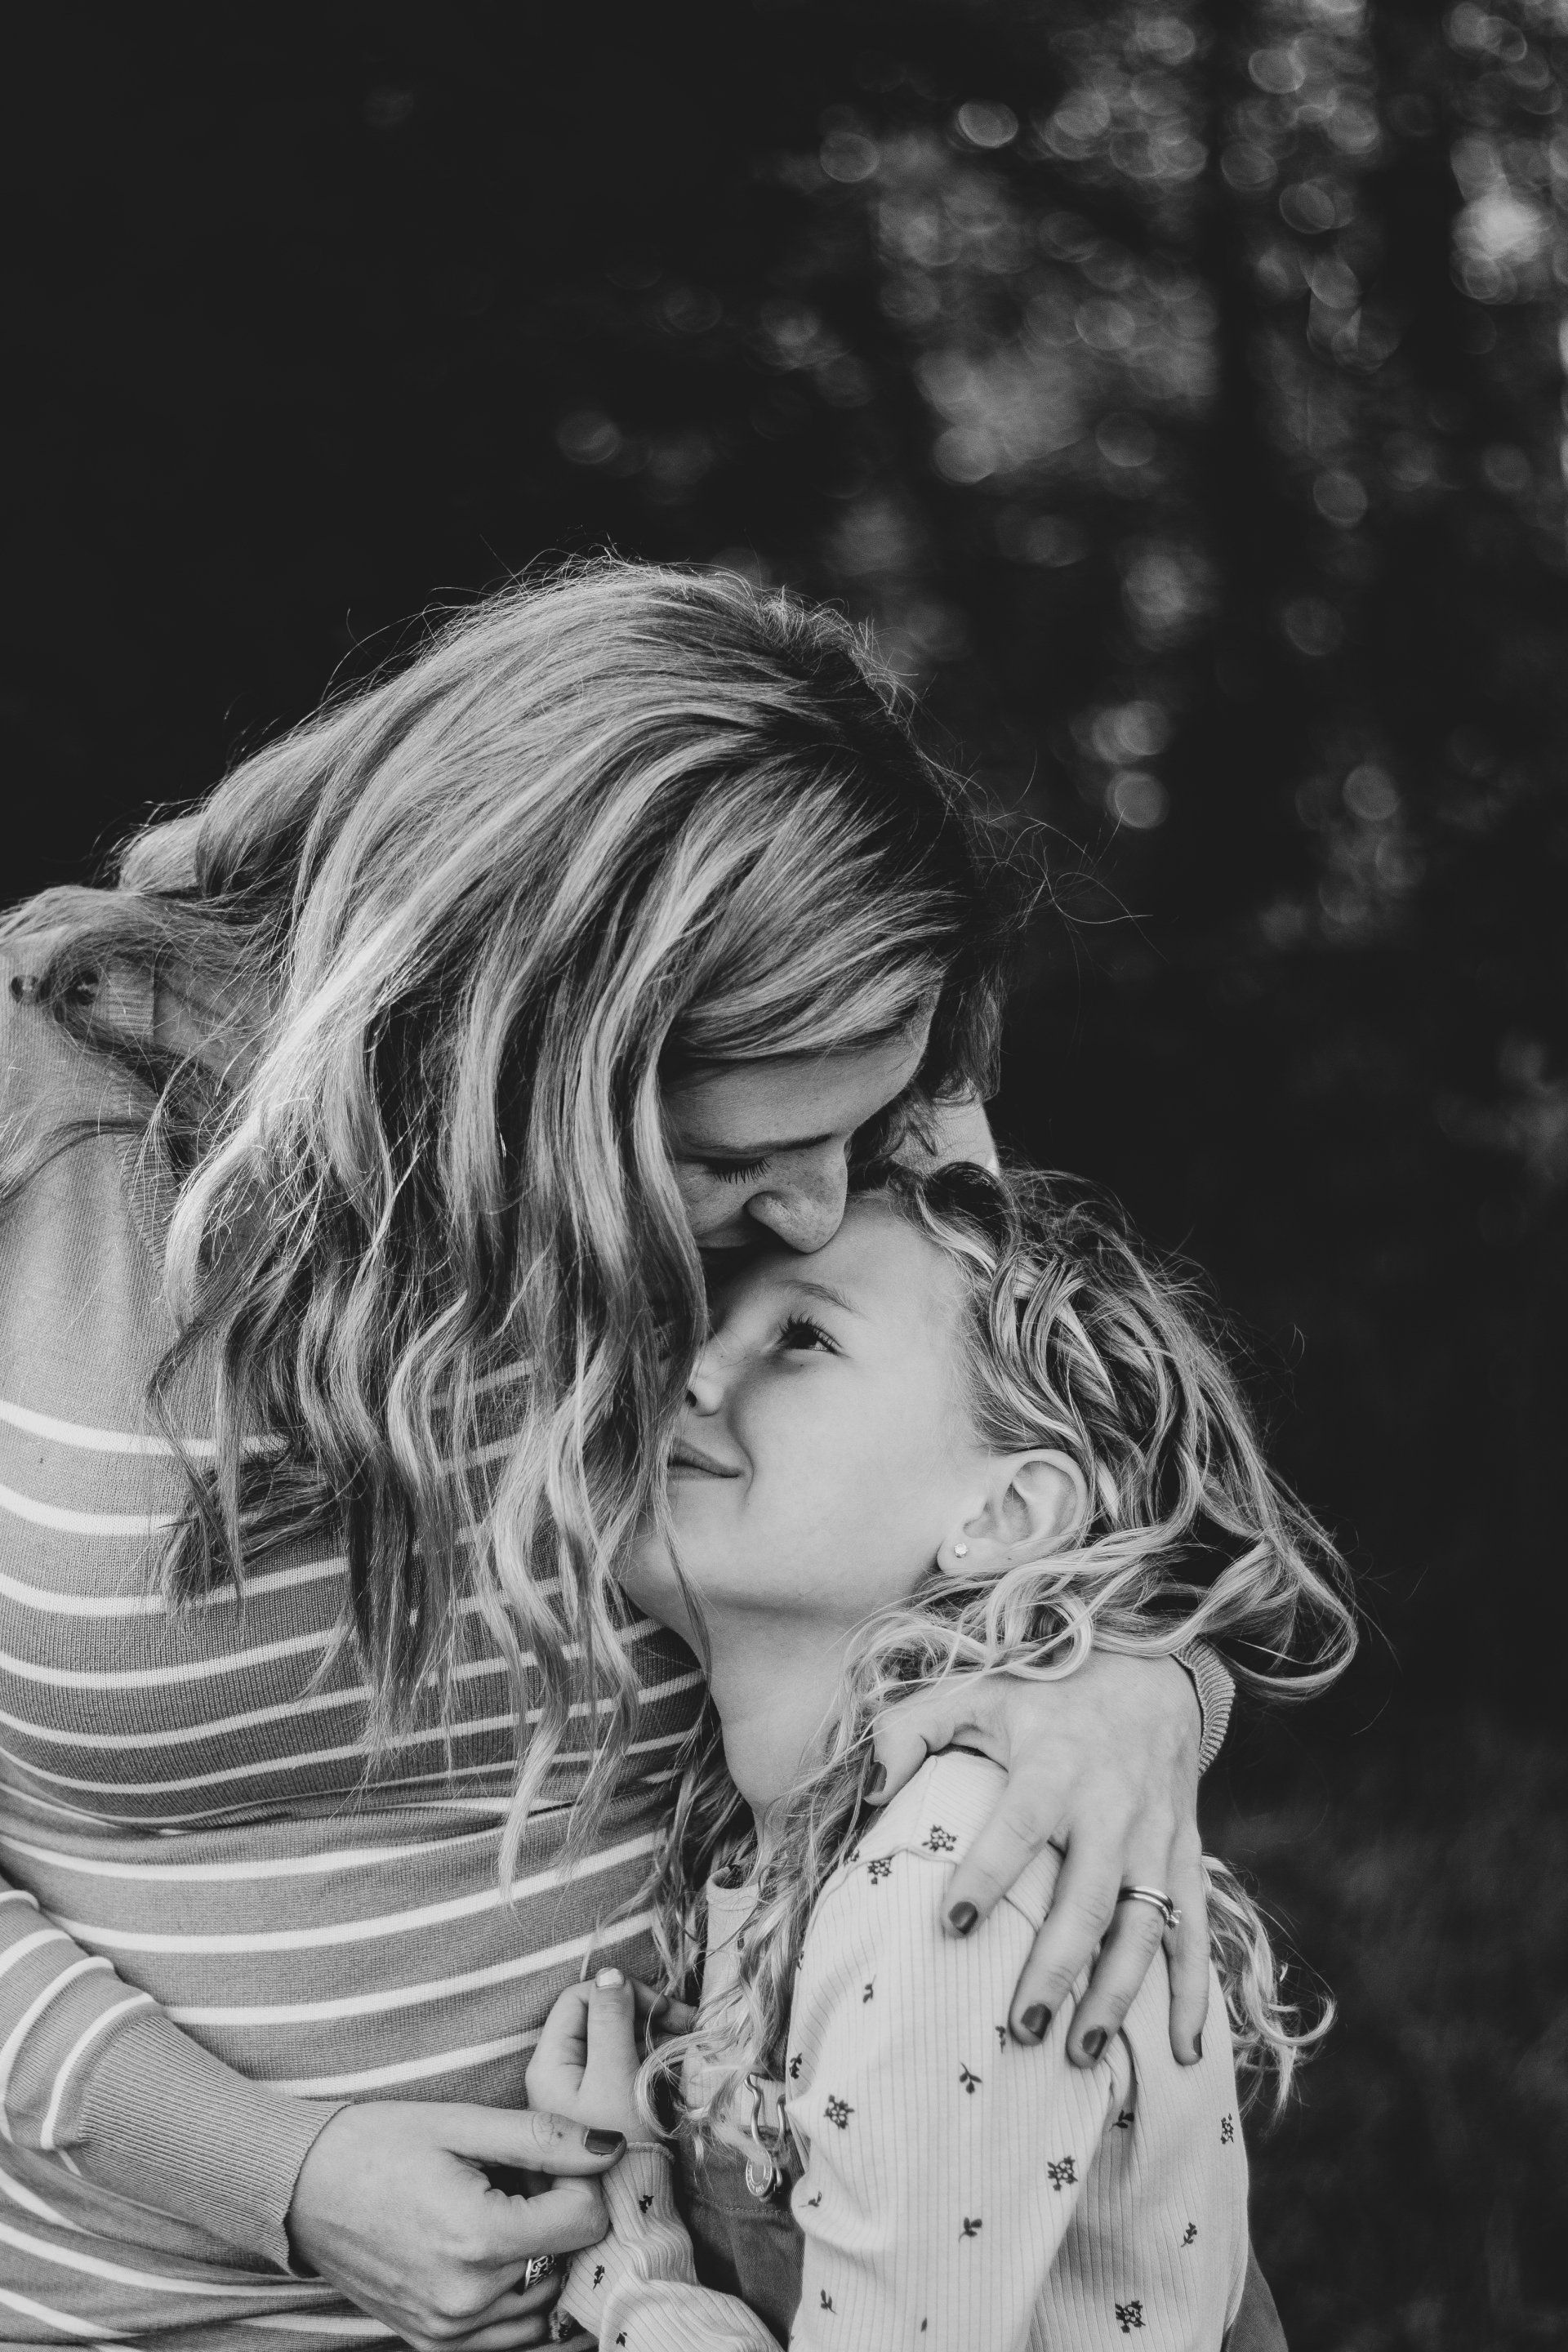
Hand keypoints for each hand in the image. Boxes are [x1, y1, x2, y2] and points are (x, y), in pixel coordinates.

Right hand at [286, 2099, 624, 2350]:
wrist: (302, 2187)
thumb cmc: (379, 2144)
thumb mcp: (462, 2125)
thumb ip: (543, 2137)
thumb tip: (612, 2146)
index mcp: (479, 2238)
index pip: (584, 2221)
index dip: (576, 2181)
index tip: (543, 2161)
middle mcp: (467, 2299)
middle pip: (566, 2261)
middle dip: (555, 2219)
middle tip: (514, 2182)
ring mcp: (448, 2330)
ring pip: (541, 2303)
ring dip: (537, 2261)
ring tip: (495, 2214)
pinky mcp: (431, 2343)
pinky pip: (505, 2337)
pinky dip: (512, 2299)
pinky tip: (485, 2255)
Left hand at [526, 1969, 693, 2143]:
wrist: (625, 2216)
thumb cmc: (618, 2149)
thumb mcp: (615, 2077)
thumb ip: (611, 2020)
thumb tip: (610, 1973)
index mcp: (550, 2061)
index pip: (581, 1997)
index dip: (622, 1993)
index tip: (663, 2011)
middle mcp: (555, 2072)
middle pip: (596, 2015)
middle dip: (640, 2012)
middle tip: (682, 2024)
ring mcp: (574, 2092)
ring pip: (611, 2040)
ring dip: (648, 2033)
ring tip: (682, 2044)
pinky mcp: (596, 2108)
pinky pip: (619, 2065)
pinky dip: (645, 2057)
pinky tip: (671, 2066)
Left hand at [870, 1651, 1207, 2065]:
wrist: (1151, 1670)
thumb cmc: (1047, 1692)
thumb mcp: (977, 1693)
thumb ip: (912, 1731)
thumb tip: (868, 1788)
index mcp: (1055, 1768)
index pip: (1017, 1828)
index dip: (986, 1875)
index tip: (951, 1924)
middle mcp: (1112, 1809)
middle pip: (1087, 1901)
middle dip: (1057, 1969)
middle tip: (1022, 2029)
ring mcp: (1156, 1838)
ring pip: (1144, 1928)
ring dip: (1117, 1996)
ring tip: (1081, 2054)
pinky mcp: (1185, 1856)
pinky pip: (1196, 1929)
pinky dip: (1194, 1993)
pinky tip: (1184, 2051)